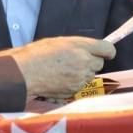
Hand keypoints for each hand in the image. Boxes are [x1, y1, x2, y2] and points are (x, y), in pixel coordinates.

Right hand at [0, 36, 115, 98]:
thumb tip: (89, 49)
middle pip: (99, 63)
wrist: (25, 73)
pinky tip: (59, 78)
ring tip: (62, 69)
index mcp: (80, 47)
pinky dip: (73, 82)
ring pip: (89, 75)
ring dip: (81, 72)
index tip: (102, 52)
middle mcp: (84, 62)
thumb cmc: (36, 54)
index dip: (105, 51)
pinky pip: (79, 85)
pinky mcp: (74, 90)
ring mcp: (80, 79)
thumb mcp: (58, 41)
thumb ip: (77, 45)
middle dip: (90, 61)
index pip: (107, 49)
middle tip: (74, 59)